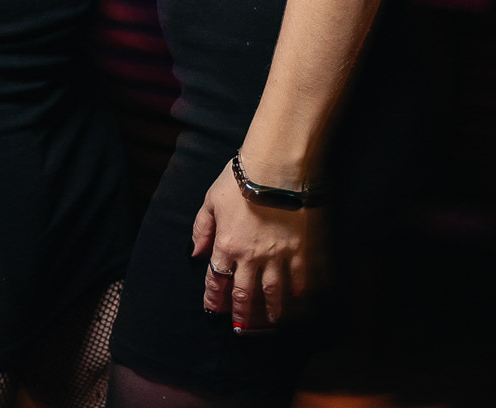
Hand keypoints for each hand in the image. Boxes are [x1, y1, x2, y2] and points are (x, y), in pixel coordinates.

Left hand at [191, 159, 318, 330]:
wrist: (277, 166)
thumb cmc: (241, 177)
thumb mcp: (211, 200)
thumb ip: (201, 229)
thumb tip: (193, 253)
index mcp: (226, 245)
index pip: (217, 280)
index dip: (214, 299)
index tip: (213, 312)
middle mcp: (251, 257)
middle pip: (244, 292)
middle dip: (241, 313)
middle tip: (241, 328)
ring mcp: (278, 255)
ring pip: (273, 291)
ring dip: (270, 309)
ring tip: (272, 321)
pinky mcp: (301, 249)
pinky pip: (300, 276)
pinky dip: (299, 289)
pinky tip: (298, 297)